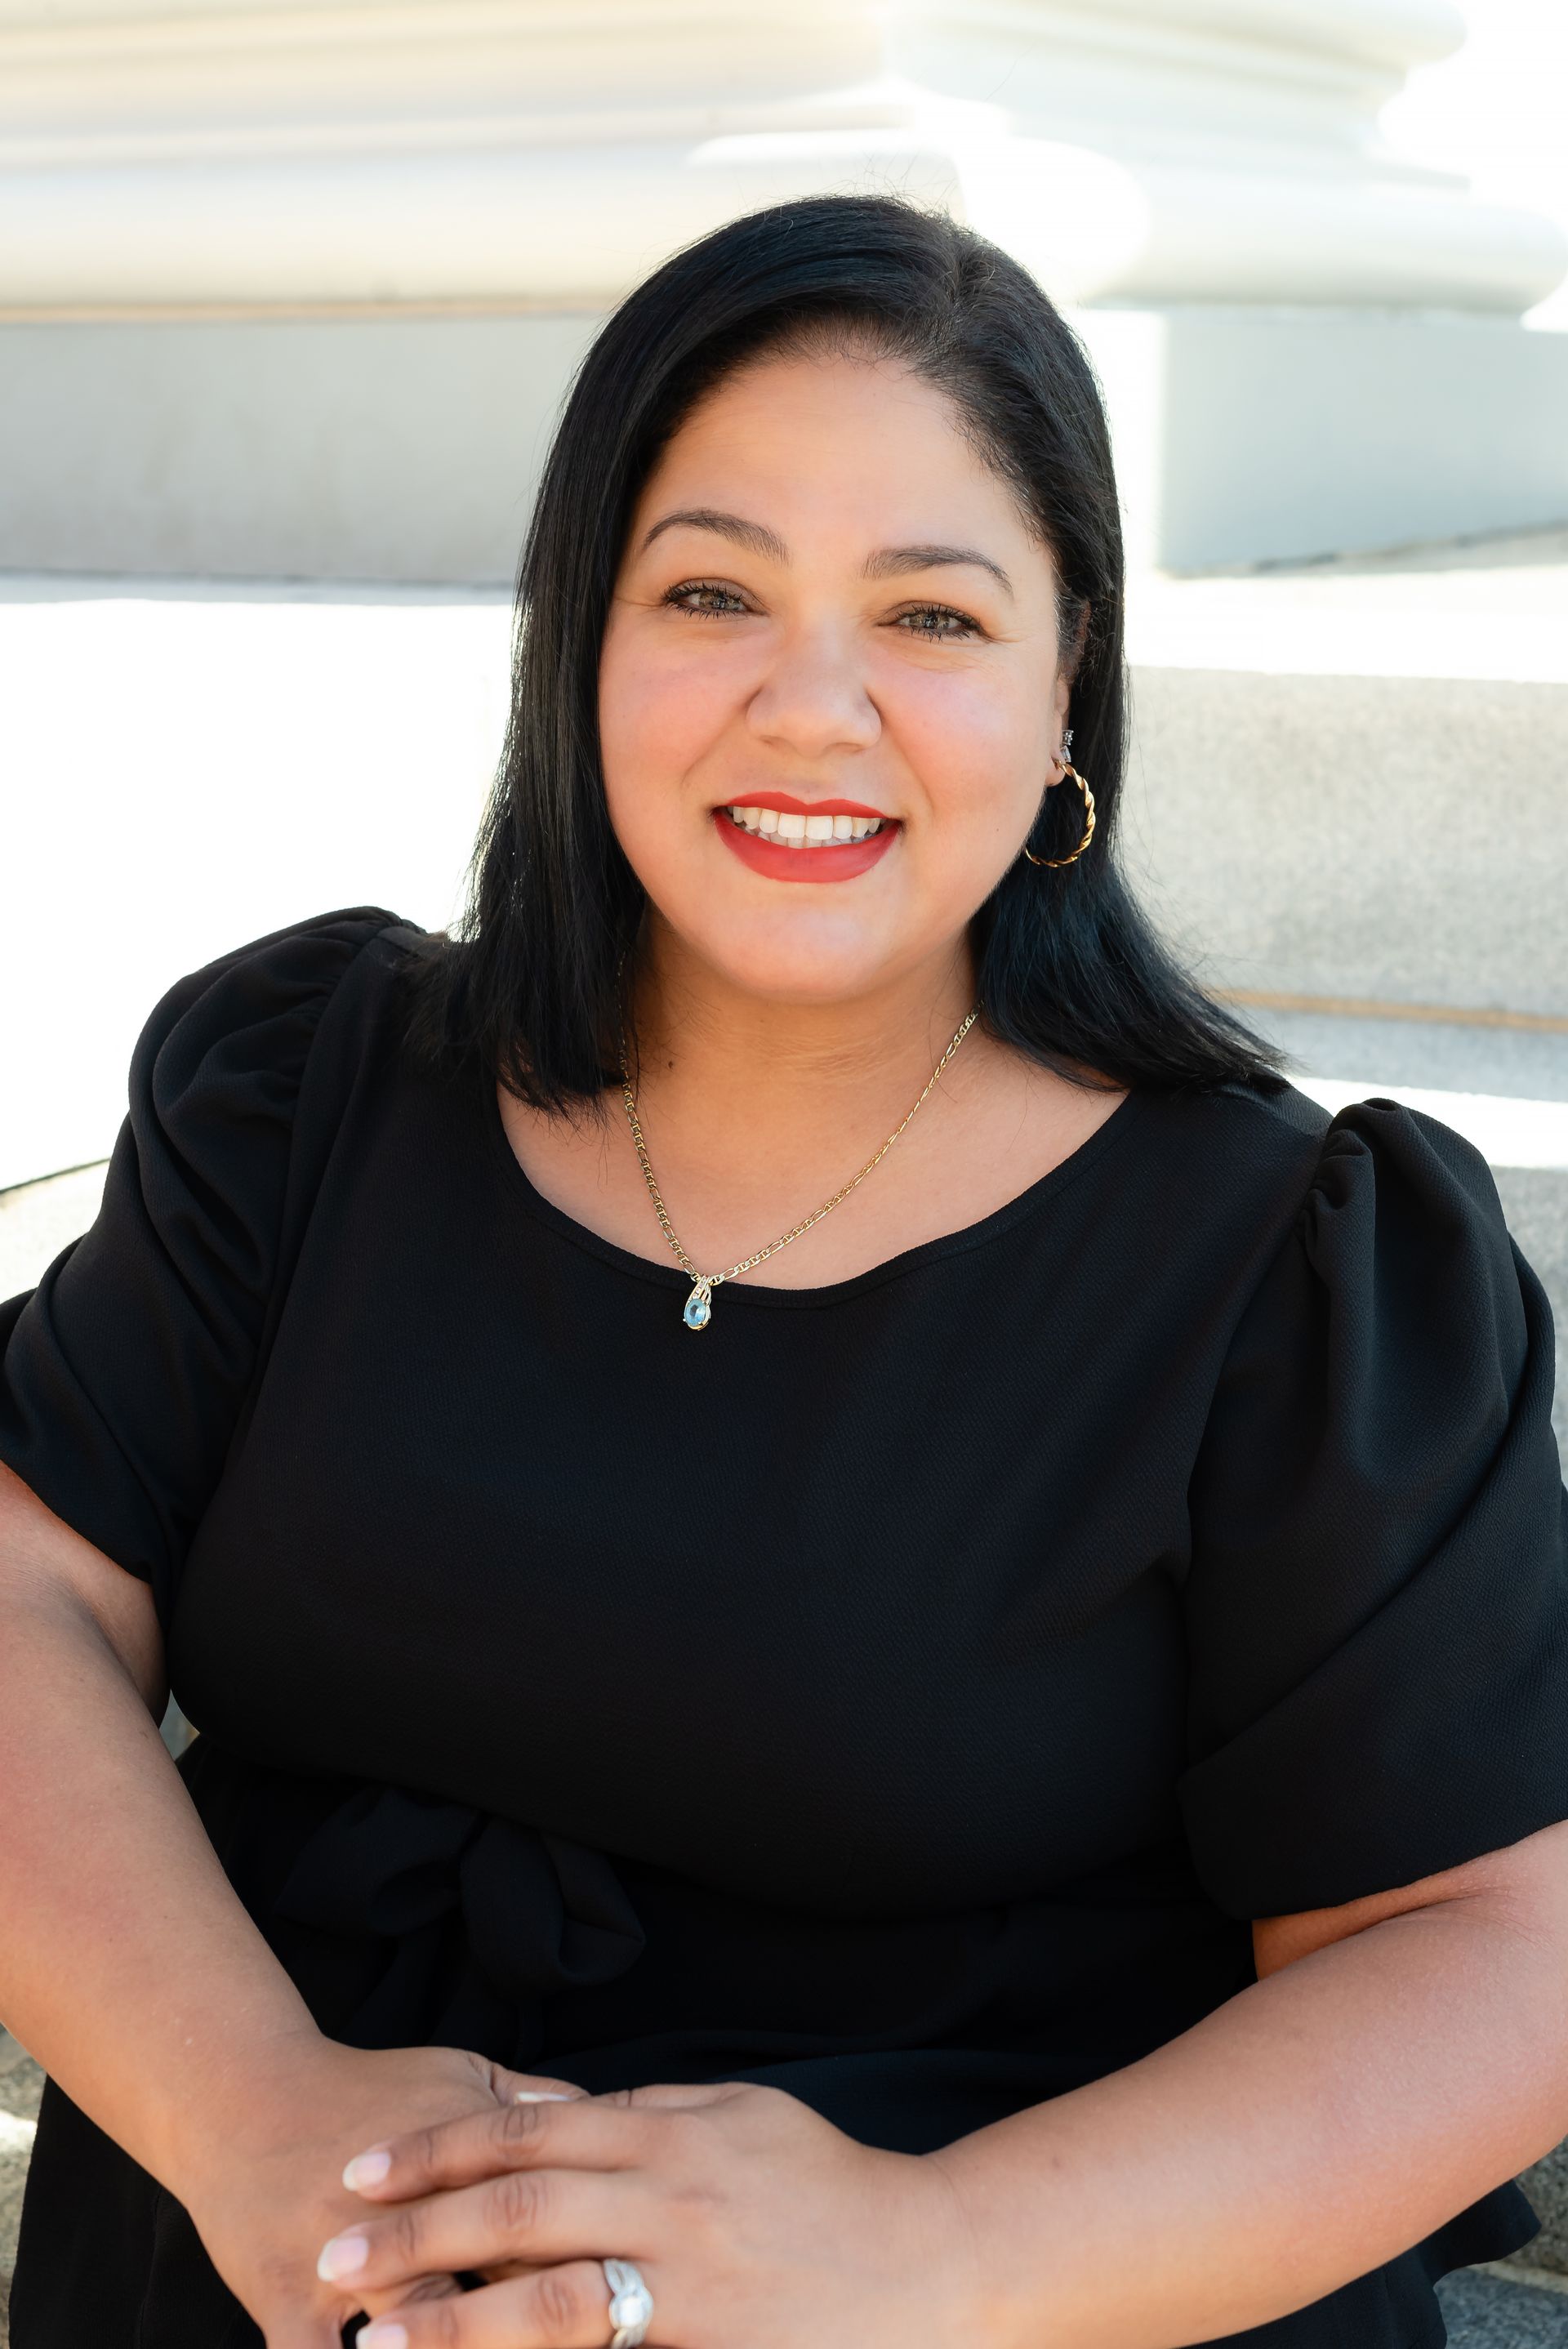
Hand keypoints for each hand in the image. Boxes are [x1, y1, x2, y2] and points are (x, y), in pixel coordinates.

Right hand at [165, 2030, 587, 2347]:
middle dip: (540, 2329)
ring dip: (456, 2346)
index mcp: (467, 2165)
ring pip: (416, 2332)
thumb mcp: (461, 2076)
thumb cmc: (364, 2089)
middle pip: (496, 2289)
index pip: (548, 2232)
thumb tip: (618, 2124)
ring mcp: (344, 2263)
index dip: (598, 2278)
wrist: (244, 2092)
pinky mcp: (284, 2301)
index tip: (643, 2313)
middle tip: (592, 2341)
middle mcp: (412, 2216)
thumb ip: (540, 2110)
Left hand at [313, 2078, 983, 2347]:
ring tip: (376, 2339)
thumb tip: (567, 2107)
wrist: (938, 2268)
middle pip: (518, 2209)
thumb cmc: (834, 2189)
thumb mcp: (745, 2115)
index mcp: (672, 2134)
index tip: (361, 2171)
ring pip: (549, 2301)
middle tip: (331, 2255)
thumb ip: (655, 2109)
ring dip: (454, 2321)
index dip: (437, 2148)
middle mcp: (672, 2201)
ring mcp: (693, 2285)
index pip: (526, 2131)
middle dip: (417, 2232)